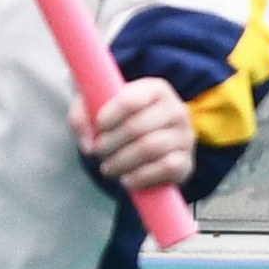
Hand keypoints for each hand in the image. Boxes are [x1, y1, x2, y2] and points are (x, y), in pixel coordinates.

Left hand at [83, 78, 195, 195]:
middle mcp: (176, 109)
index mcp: (156, 89)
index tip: (98, 126)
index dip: (109, 115)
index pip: (130, 100)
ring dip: (121, 162)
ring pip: (150, 148)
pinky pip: (166, 168)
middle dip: (110, 143)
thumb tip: (88, 146)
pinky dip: (141, 176)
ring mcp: (184, 136)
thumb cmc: (120, 120)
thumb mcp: (96, 109)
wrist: (147, 142)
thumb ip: (81, 119)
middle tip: (98, 152)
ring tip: (107, 167)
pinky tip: (126, 179)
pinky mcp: (186, 162)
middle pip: (137, 127)